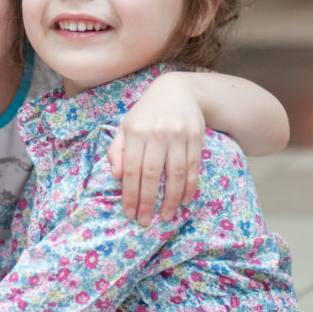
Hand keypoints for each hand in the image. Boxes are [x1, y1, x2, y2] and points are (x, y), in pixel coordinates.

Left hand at [107, 73, 203, 224]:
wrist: (177, 91)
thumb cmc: (146, 114)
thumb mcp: (126, 126)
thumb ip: (117, 150)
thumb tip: (116, 176)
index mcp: (135, 131)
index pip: (131, 168)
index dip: (130, 193)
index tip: (129, 212)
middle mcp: (156, 133)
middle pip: (152, 174)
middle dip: (148, 201)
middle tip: (146, 221)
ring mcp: (178, 135)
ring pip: (175, 173)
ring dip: (172, 198)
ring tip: (167, 216)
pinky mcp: (196, 137)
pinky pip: (193, 167)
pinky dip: (189, 186)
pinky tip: (184, 200)